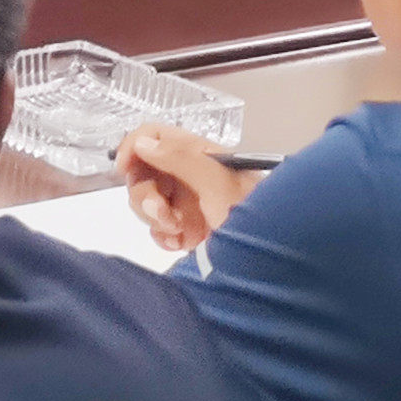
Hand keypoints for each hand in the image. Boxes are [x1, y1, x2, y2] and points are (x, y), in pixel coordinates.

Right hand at [117, 124, 265, 250]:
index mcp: (199, 155)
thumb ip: (180, 159)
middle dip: (145, 194)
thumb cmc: (254, 217)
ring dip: (153, 218)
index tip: (125, 168)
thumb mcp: (218, 184)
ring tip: (177, 231)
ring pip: (145, 202)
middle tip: (162, 214)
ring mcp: (187, 205)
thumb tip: (143, 142)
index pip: (155, 136)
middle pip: (143, 172)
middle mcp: (189, 176)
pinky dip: (162, 236)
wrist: (275, 264)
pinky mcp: (187, 232)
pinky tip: (179, 243)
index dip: (134, 146)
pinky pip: (157, 229)